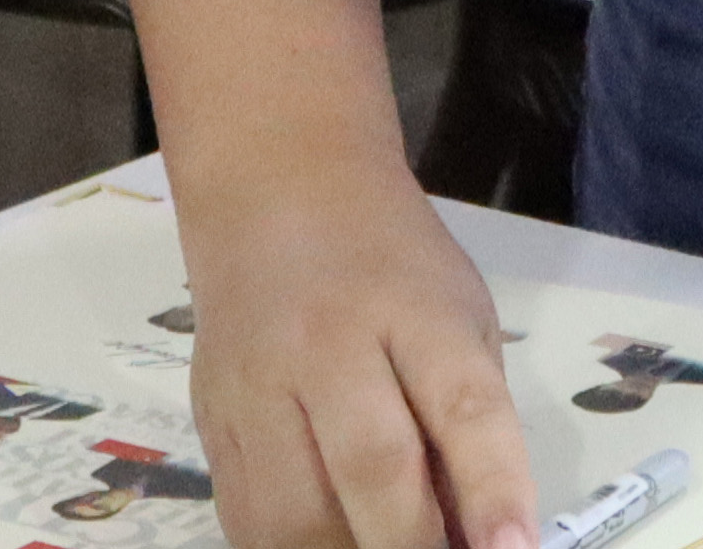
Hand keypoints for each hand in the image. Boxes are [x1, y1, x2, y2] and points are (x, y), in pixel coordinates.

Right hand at [183, 161, 539, 548]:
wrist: (276, 191)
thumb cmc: (391, 264)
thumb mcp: (458, 318)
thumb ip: (471, 424)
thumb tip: (479, 538)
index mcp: (415, 309)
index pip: (463, 407)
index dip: (492, 489)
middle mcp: (328, 345)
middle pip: (371, 468)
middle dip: (412, 545)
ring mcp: (256, 386)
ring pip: (295, 514)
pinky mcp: (210, 422)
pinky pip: (248, 520)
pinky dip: (292, 547)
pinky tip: (331, 540)